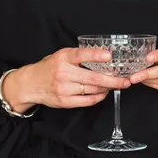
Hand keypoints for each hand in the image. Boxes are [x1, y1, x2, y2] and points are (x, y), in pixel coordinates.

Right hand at [3, 47, 130, 111]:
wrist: (31, 84)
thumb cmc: (49, 68)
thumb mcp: (61, 56)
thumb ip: (78, 56)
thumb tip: (103, 56)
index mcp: (63, 58)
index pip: (81, 55)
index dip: (96, 55)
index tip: (110, 55)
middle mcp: (63, 73)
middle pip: (93, 78)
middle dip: (113, 80)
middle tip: (126, 80)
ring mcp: (64, 89)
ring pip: (93, 90)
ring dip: (108, 88)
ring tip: (116, 85)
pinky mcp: (65, 101)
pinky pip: (88, 101)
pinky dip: (99, 97)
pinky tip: (104, 93)